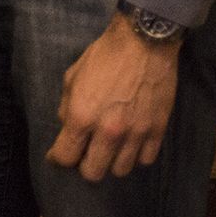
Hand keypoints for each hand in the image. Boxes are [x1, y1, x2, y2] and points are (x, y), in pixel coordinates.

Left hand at [45, 15, 181, 180]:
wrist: (143, 43)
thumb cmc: (104, 56)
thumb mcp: (72, 77)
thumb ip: (66, 106)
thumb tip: (67, 127)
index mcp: (81, 116)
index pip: (65, 156)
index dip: (58, 159)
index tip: (57, 157)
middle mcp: (108, 131)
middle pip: (93, 172)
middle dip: (84, 166)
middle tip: (85, 155)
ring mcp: (135, 134)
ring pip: (121, 171)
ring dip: (111, 162)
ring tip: (109, 150)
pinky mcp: (157, 131)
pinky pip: (146, 160)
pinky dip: (136, 156)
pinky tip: (131, 145)